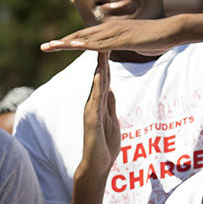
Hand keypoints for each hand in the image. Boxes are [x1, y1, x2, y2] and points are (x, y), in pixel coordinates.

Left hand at [41, 19, 180, 55]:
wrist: (171, 30)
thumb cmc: (155, 38)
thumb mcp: (132, 42)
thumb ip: (120, 44)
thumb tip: (113, 49)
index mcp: (110, 30)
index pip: (85, 36)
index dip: (68, 41)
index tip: (53, 46)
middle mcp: (109, 28)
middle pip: (80, 35)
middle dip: (61, 42)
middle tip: (43, 47)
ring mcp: (115, 32)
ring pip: (86, 38)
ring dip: (68, 43)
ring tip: (51, 46)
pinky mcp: (123, 39)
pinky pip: (101, 43)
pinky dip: (86, 45)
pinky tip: (74, 47)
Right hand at [79, 51, 119, 177]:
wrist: (97, 166)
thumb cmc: (104, 145)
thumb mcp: (111, 120)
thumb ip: (109, 105)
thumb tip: (110, 89)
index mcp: (99, 103)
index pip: (104, 78)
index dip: (107, 62)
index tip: (111, 44)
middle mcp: (92, 103)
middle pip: (99, 77)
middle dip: (102, 58)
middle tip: (105, 38)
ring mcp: (91, 111)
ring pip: (96, 85)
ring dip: (99, 68)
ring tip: (101, 50)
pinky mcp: (92, 120)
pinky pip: (95, 100)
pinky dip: (97, 86)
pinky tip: (99, 75)